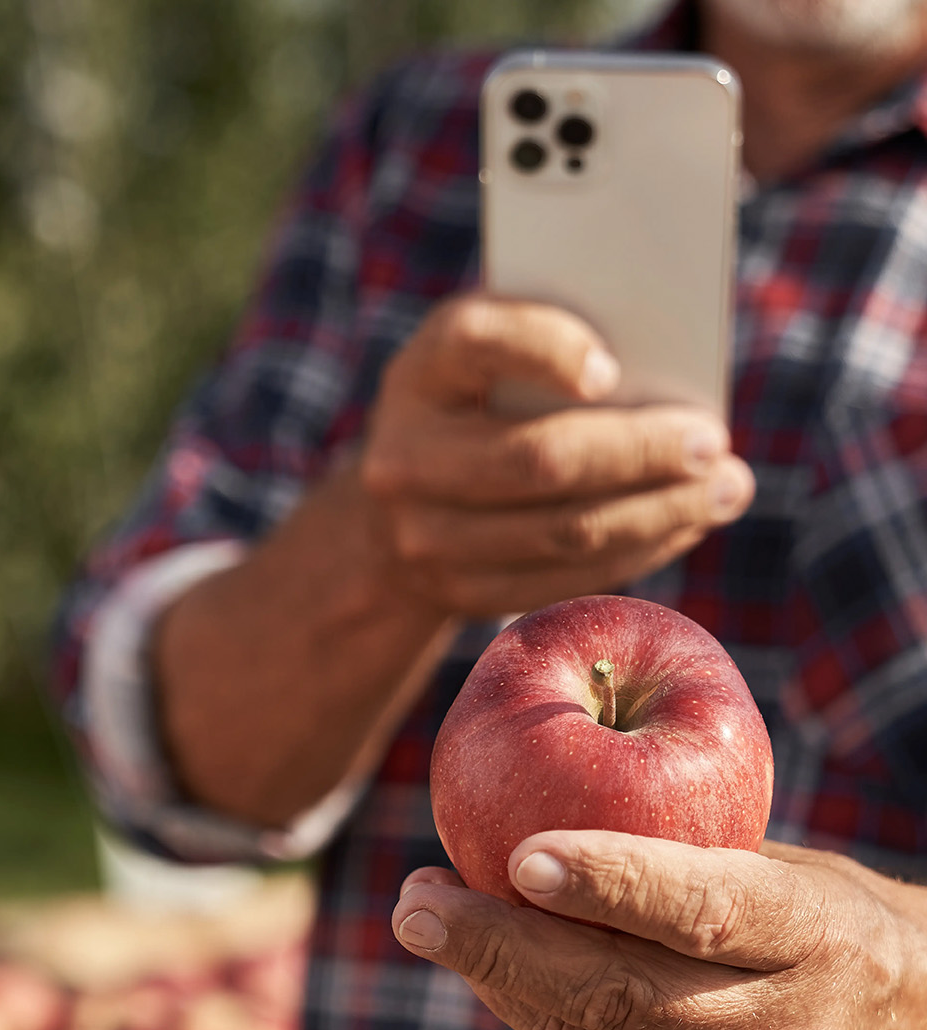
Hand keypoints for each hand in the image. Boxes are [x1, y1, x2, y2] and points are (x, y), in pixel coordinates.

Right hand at [360, 292, 754, 619]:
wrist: (398, 510)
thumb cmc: (479, 405)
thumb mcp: (493, 357)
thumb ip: (555, 342)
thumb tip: (664, 378)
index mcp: (420, 373)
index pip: (477, 343)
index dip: (546, 351)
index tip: (613, 369)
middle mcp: (405, 457)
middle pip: (540, 459)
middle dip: (641, 452)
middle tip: (715, 442)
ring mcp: (425, 537)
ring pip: (563, 532)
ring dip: (660, 513)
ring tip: (725, 490)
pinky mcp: (461, 594)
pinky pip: (565, 580)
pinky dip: (638, 552)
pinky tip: (683, 525)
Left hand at [391, 833, 926, 1029]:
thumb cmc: (828, 913)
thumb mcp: (782, 864)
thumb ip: (681, 857)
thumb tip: (541, 812)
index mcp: (811, 936)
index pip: (704, 911)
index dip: (613, 882)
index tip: (520, 853)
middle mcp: (779, 1027)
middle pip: (622, 994)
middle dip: (504, 947)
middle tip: (416, 901)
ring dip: (495, 978)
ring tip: (426, 917)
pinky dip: (530, 1009)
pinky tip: (483, 962)